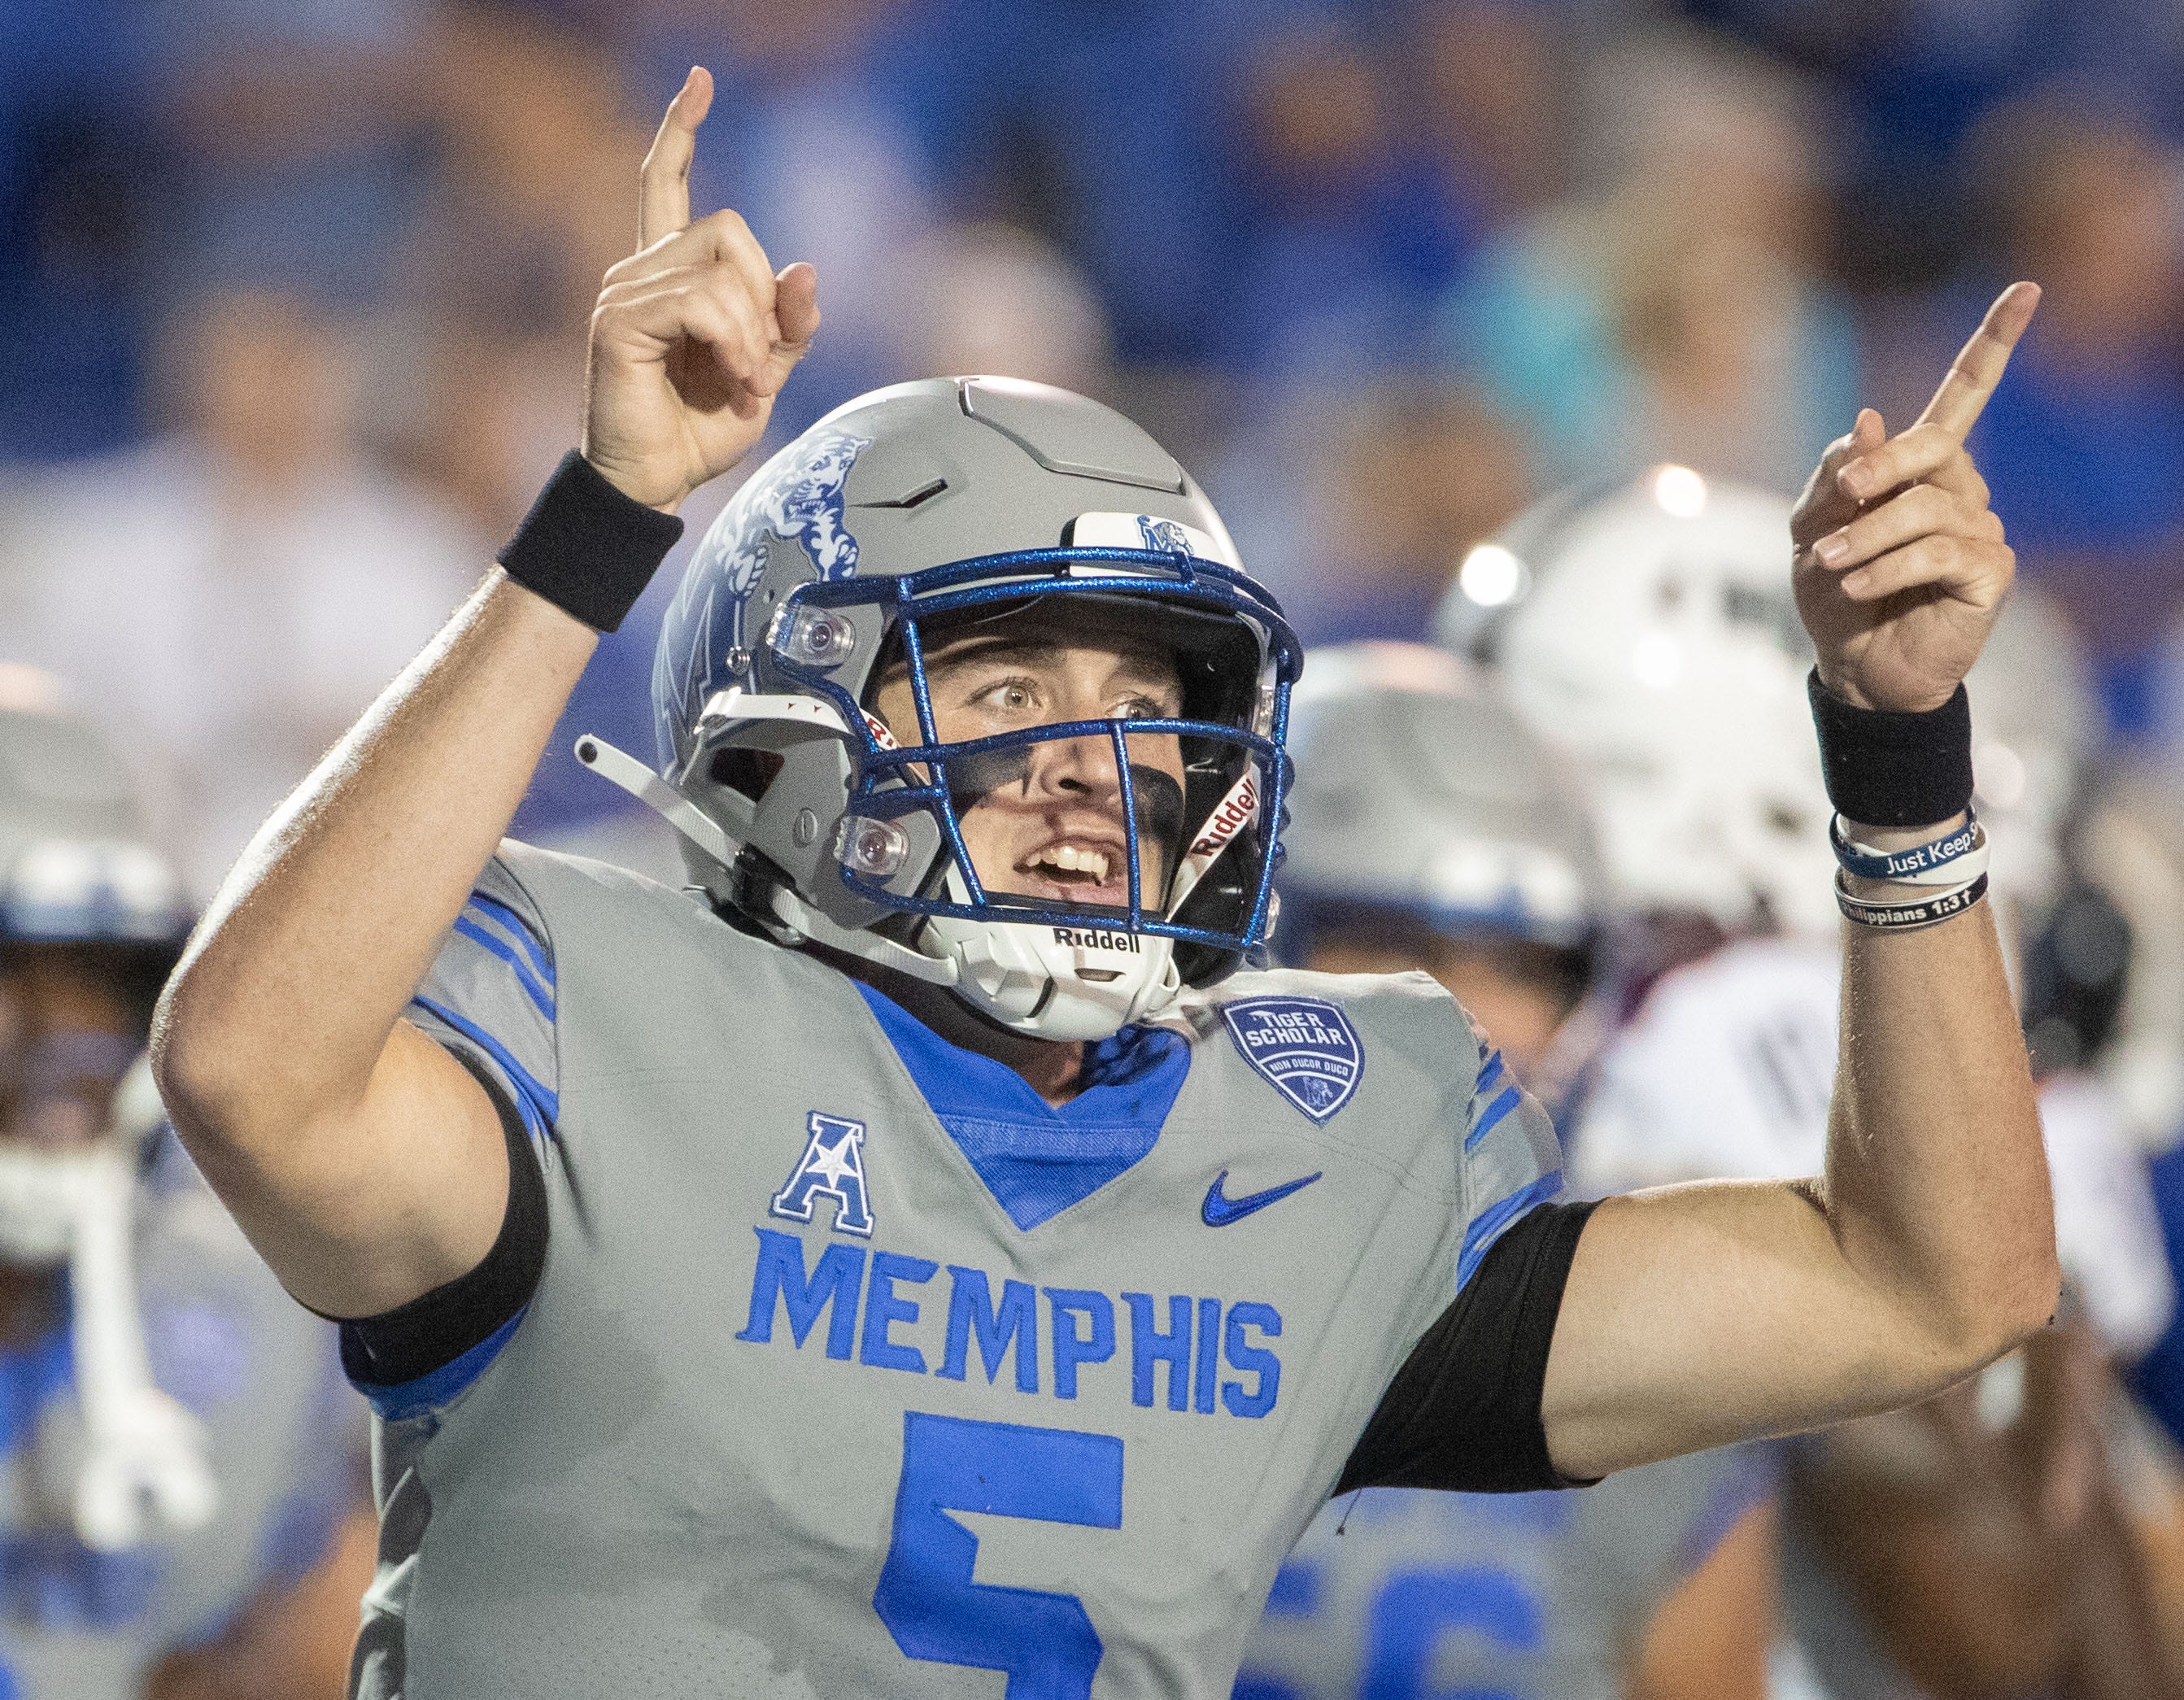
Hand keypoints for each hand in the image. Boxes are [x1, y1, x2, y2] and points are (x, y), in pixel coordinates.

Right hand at [582, 68, 820, 512]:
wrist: (655, 483)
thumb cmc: (700, 430)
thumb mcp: (766, 372)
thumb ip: (788, 324)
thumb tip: (807, 267)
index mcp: (670, 275)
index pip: (667, 181)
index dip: (682, 131)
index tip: (700, 80)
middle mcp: (640, 271)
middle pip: (729, 229)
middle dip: (764, 297)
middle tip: (763, 364)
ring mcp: (624, 293)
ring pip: (722, 271)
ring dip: (753, 335)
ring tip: (746, 383)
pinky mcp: (619, 322)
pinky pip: (701, 303)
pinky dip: (734, 344)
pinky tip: (734, 380)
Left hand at [1791, 282, 2039, 711]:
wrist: (1852, 667)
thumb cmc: (1834, 594)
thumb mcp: (1812, 525)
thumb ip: (1835, 472)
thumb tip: (1870, 420)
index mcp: (1921, 469)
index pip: (1965, 395)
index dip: (1993, 343)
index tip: (2026, 288)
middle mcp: (1961, 490)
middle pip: (1935, 443)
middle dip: (1878, 468)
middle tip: (1841, 496)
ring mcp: (1981, 530)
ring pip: (1925, 506)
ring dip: (1864, 536)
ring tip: (1829, 564)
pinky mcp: (1990, 572)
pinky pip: (1937, 551)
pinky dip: (1886, 567)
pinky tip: (1857, 586)